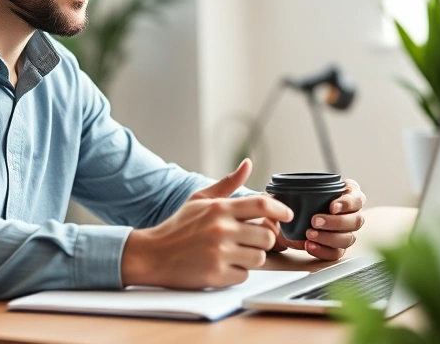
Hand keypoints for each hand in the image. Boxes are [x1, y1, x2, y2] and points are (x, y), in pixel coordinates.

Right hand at [121, 159, 293, 288]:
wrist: (152, 255)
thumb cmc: (178, 227)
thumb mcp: (200, 200)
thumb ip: (227, 184)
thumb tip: (248, 164)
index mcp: (220, 208)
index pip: (262, 205)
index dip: (280, 210)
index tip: (287, 215)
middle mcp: (221, 229)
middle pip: (267, 236)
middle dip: (261, 240)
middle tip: (247, 241)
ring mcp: (219, 253)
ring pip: (259, 258)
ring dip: (249, 258)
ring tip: (232, 254)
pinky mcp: (216, 275)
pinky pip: (243, 275)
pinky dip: (236, 273)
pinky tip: (221, 266)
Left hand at [260, 178, 365, 260]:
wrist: (288, 220)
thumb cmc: (297, 201)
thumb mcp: (292, 192)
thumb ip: (285, 191)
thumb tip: (271, 195)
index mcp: (347, 195)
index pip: (357, 198)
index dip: (348, 203)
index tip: (332, 206)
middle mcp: (351, 215)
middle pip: (356, 221)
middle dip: (336, 222)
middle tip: (315, 221)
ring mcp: (346, 233)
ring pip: (348, 238)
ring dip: (329, 237)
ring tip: (309, 235)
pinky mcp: (337, 248)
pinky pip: (336, 253)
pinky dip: (323, 251)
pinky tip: (310, 246)